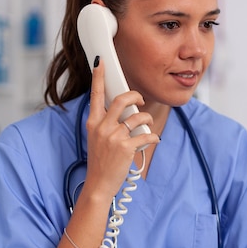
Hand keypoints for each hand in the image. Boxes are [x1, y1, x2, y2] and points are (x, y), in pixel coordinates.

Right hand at [83, 57, 159, 203]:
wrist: (99, 184)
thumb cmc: (100, 162)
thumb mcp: (96, 138)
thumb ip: (105, 123)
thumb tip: (123, 111)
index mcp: (93, 122)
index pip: (95, 95)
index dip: (98, 77)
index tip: (100, 63)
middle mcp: (102, 127)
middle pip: (121, 99)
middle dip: (135, 96)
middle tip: (140, 101)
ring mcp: (114, 137)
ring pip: (138, 117)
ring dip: (148, 120)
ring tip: (148, 126)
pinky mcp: (126, 148)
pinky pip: (146, 136)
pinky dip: (153, 137)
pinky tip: (153, 140)